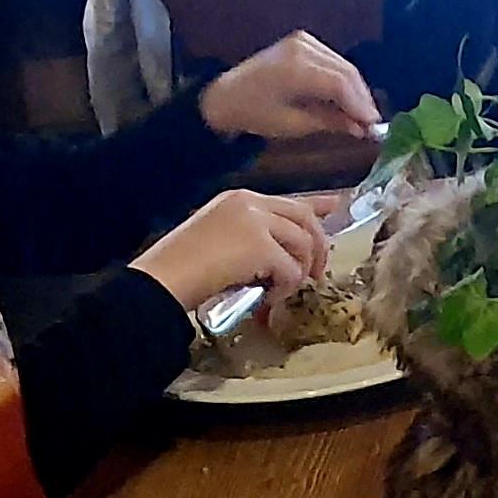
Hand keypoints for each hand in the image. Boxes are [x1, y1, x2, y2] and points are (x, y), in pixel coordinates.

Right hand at [133, 185, 335, 317]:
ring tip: (278, 291)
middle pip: (304, 219)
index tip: (335, 207)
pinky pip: (291, 270)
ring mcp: (257, 222)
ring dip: (297, 273)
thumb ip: (249, 239)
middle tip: (316, 275)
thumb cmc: (180, 267)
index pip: (288, 200)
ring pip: (303, 244)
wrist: (162, 279)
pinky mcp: (261, 247)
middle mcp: (251, 203)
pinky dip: (284, 289)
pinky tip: (266, 298)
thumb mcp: (217, 240)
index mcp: (239, 199)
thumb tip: (279, 258)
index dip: (315, 205)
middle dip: (318, 248)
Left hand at [199, 32, 380, 147]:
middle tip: (373, 123)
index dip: (361, 105)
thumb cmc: (254, 113)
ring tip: (363, 115)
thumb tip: (361, 127)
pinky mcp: (303, 41)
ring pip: (342, 66)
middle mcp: (301, 48)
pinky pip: (332, 61)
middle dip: (362, 98)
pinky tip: (348, 99)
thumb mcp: (293, 124)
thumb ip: (330, 121)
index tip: (374, 125)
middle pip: (346, 72)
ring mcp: (302, 41)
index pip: (340, 83)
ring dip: (355, 90)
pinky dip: (343, 80)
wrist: (226, 95)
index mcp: (295, 69)